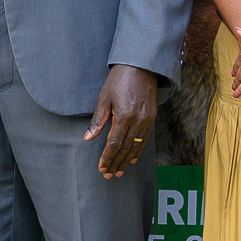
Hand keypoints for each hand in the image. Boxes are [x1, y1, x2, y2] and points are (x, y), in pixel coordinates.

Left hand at [84, 64, 156, 178]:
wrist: (141, 66)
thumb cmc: (119, 79)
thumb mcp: (104, 98)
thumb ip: (98, 120)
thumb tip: (88, 138)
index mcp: (124, 116)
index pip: (114, 144)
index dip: (107, 158)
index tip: (101, 168)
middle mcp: (138, 120)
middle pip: (125, 148)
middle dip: (116, 163)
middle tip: (108, 175)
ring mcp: (147, 120)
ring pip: (136, 146)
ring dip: (127, 160)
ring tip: (119, 171)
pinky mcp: (152, 117)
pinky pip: (145, 138)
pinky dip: (138, 150)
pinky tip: (133, 158)